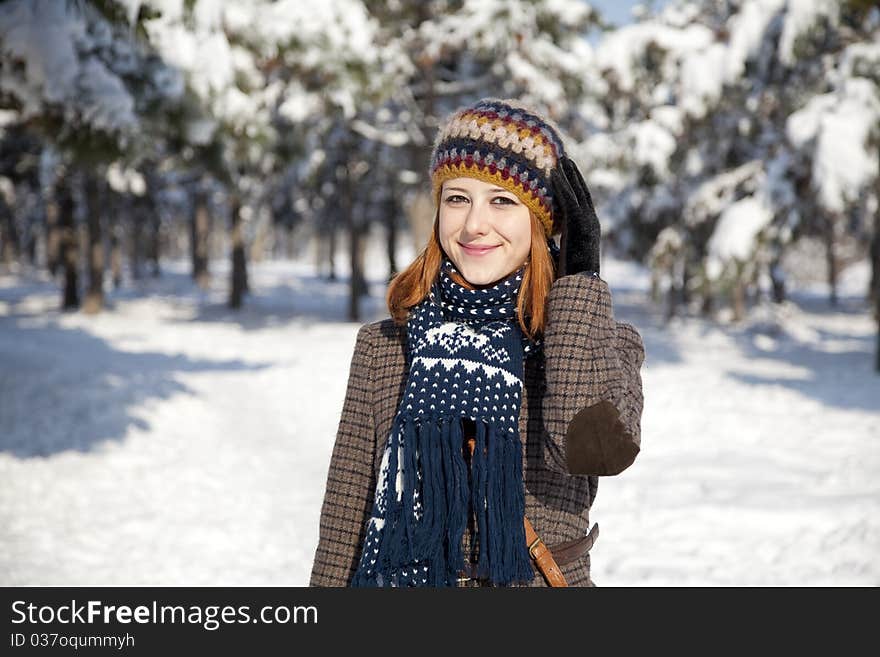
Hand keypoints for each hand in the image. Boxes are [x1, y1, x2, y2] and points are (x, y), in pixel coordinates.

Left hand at [550, 156, 600, 276]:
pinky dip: (562, 185)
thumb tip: (552, 243)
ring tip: (561, 159)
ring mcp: (587, 221)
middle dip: (574, 175)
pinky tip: (553, 174)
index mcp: (589, 228)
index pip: (582, 202)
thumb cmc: (572, 274)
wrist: (581, 282)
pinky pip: (569, 199)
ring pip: (577, 192)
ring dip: (568, 174)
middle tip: (566, 159)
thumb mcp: (568, 254)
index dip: (576, 187)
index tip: (569, 174)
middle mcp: (591, 221)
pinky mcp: (578, 223)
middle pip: (582, 192)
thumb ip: (563, 243)